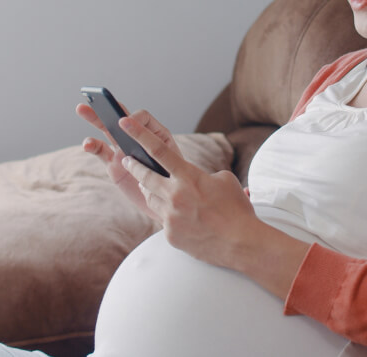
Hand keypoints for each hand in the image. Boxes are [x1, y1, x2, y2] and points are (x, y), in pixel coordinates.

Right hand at [75, 103, 182, 220]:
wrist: (167, 204)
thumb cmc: (174, 183)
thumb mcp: (171, 166)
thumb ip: (157, 154)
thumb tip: (137, 148)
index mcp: (155, 134)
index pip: (143, 118)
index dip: (133, 119)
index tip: (125, 123)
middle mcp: (137, 139)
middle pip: (121, 118)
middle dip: (107, 107)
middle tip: (93, 97)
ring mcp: (123, 151)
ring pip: (107, 130)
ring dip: (94, 119)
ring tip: (81, 109)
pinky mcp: (113, 165)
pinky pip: (101, 151)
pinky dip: (92, 146)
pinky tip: (87, 143)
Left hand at [116, 114, 261, 268]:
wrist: (241, 243)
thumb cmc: (236, 209)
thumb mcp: (224, 180)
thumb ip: (202, 174)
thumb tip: (190, 178)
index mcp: (189, 177)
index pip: (158, 150)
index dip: (139, 134)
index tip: (125, 124)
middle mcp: (175, 195)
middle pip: (144, 175)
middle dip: (133, 166)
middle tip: (127, 160)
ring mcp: (170, 216)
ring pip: (149, 198)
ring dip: (150, 191)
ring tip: (152, 188)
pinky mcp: (170, 234)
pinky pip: (162, 220)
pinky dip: (168, 215)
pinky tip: (179, 216)